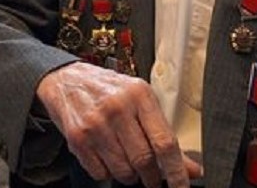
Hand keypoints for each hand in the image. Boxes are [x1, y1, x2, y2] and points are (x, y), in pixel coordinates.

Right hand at [36, 62, 201, 186]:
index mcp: (140, 95)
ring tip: (127, 162)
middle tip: (151, 177)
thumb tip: (190, 168)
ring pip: (123, 170)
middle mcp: (117, 108)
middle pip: (144, 160)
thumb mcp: (140, 101)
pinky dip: (108, 173)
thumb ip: (164, 133)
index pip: (164, 141)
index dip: (176, 170)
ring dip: (130, 176)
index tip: (182, 185)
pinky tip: (107, 156)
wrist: (66, 79)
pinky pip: (100, 173)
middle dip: (151, 177)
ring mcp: (96, 124)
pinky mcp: (77, 138)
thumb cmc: (108, 89)